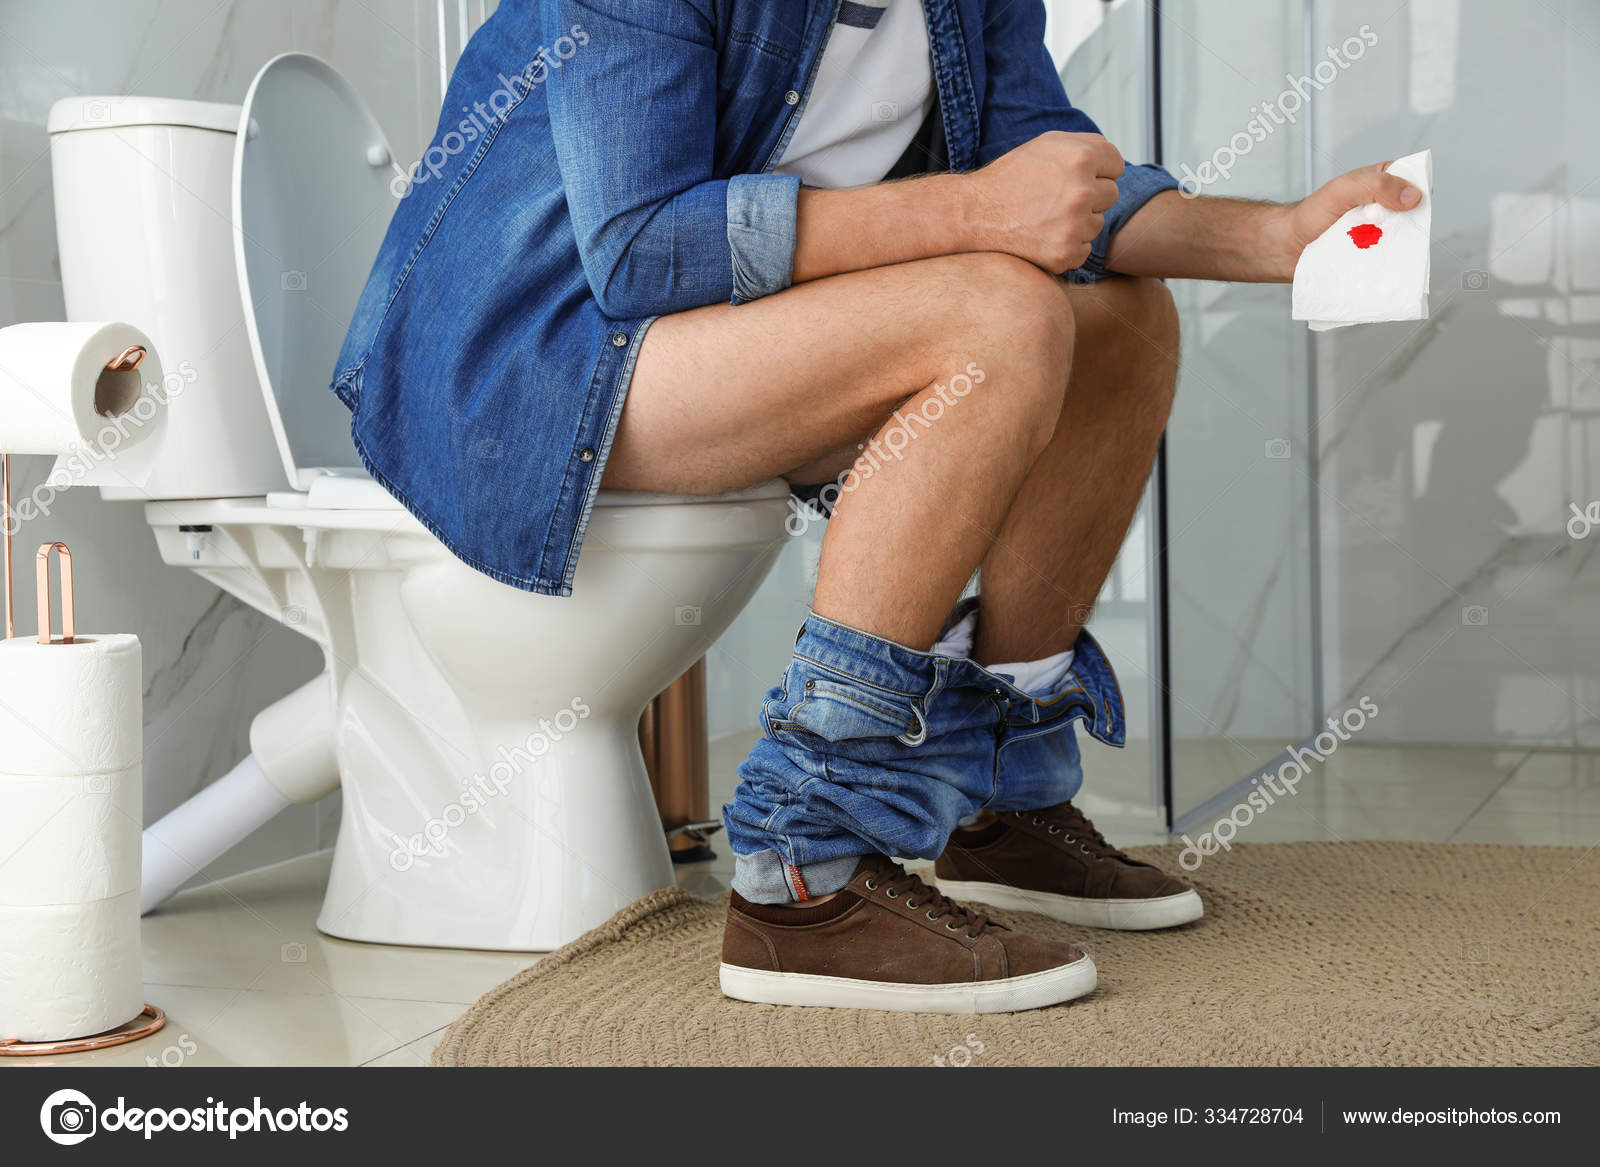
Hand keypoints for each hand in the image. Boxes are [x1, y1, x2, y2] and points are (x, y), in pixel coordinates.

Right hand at [964, 131, 1124, 272]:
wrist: (976, 212)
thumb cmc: (1011, 177)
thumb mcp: (1047, 144)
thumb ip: (1086, 144)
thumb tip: (1115, 161)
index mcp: (1081, 157)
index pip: (1117, 165)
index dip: (1098, 169)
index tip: (1076, 175)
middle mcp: (1081, 191)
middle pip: (1111, 194)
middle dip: (1090, 195)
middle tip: (1057, 197)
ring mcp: (1074, 226)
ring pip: (1097, 223)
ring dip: (1078, 221)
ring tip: (1047, 215)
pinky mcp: (1064, 254)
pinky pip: (1084, 249)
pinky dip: (1068, 245)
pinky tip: (1044, 235)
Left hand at [1266, 161, 1423, 276]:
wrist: (1288, 248)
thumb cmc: (1312, 214)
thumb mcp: (1345, 190)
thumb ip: (1377, 186)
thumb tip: (1413, 196)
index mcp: (1382, 182)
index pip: (1414, 180)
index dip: (1418, 191)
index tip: (1409, 206)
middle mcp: (1385, 207)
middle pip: (1415, 213)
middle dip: (1410, 223)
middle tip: (1390, 231)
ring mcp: (1381, 233)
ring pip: (1404, 239)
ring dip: (1399, 246)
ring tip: (1381, 249)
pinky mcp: (1374, 255)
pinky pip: (1390, 260)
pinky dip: (1389, 263)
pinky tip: (1381, 266)